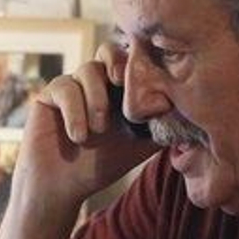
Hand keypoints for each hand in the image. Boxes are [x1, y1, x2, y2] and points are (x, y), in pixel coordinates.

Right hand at [18, 43, 154, 203]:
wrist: (62, 188)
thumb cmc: (99, 166)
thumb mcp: (139, 146)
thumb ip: (161, 126)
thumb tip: (191, 112)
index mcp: (117, 89)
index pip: (130, 60)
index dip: (139, 61)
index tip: (148, 80)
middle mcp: (94, 82)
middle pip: (107, 50)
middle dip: (117, 64)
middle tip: (121, 83)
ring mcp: (70, 86)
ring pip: (87, 70)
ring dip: (97, 99)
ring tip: (99, 129)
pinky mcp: (48, 95)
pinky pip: (64, 87)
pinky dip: (75, 111)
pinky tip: (79, 136)